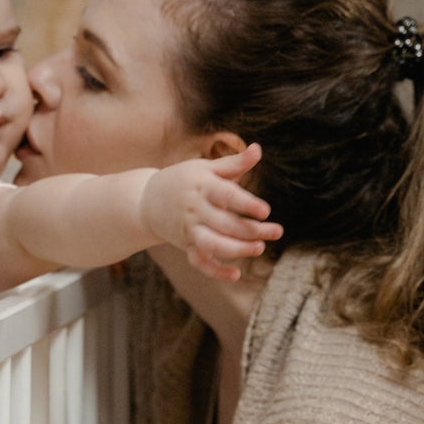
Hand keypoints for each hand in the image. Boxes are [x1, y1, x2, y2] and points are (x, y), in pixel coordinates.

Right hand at [141, 144, 282, 280]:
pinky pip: (199, 262)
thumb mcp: (205, 168)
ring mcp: (189, 229)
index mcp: (202, 186)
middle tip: (276, 231)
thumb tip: (258, 149)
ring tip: (259, 248)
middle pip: (225, 223)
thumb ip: (233, 163)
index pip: (225, 195)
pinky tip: (236, 275)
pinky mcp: (186, 245)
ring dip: (236, 250)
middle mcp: (195, 209)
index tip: (265, 211)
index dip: (245, 203)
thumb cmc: (183, 180)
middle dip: (251, 230)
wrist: (146, 200)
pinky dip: (215, 271)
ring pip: (212, 244)